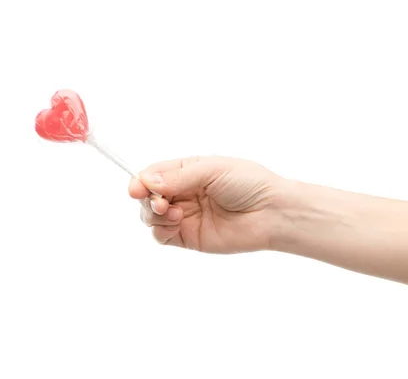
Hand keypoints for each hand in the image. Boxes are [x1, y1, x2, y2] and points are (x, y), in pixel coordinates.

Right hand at [128, 155, 284, 252]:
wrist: (272, 212)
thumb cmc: (249, 183)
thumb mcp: (212, 170)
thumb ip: (179, 177)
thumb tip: (147, 182)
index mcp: (190, 171)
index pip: (156, 174)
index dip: (141, 180)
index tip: (136, 187)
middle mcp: (185, 193)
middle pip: (149, 196)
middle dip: (147, 198)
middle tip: (158, 201)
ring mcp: (186, 216)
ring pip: (152, 216)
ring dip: (152, 214)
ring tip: (170, 211)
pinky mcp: (190, 237)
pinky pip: (162, 236)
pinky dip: (160, 230)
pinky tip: (175, 222)